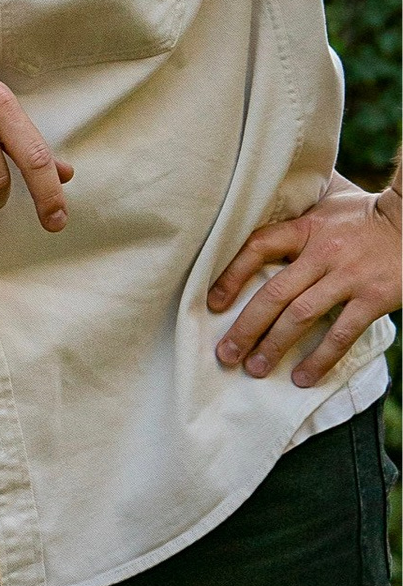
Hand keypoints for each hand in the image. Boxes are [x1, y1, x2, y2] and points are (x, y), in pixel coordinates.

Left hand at [210, 176, 401, 384]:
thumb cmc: (365, 216)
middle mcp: (324, 252)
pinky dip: (320, 359)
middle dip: (246, 328)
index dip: (231, 275)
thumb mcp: (326, 207)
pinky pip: (341, 334)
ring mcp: (349, 276)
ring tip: (256, 369)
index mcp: (307, 229)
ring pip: (301, 317)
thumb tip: (252, 221)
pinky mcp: (374, 297)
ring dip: (274, 346)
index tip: (212, 304)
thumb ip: (295, 221)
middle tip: (226, 355)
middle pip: (274, 293)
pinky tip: (303, 377)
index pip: (259, 246)